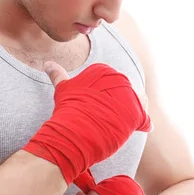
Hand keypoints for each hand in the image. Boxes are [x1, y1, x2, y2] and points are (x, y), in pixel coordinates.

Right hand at [22, 61, 151, 183]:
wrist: (75, 129)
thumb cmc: (68, 108)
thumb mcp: (63, 89)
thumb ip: (58, 75)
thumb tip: (47, 63)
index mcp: (107, 71)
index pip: (113, 83)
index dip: (105, 97)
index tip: (96, 107)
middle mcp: (123, 81)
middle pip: (127, 93)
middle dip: (119, 105)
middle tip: (105, 118)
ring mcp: (132, 97)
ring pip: (139, 104)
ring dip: (132, 113)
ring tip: (118, 123)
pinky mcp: (138, 115)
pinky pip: (146, 121)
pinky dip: (142, 126)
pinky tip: (131, 130)